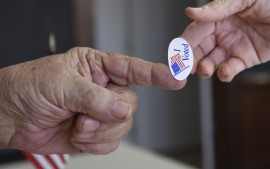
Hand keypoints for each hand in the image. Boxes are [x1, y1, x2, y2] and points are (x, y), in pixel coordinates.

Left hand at [0, 47, 185, 153]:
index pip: (132, 68)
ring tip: (77, 126)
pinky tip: (79, 135)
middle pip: (130, 102)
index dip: (156, 73)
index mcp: (96, 67)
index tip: (177, 77)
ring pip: (123, 124)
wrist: (11, 116)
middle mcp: (103, 88)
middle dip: (110, 114)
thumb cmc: (30, 87)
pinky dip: (96, 143)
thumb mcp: (62, 84)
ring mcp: (100, 111)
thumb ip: (96, 98)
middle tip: (86, 116)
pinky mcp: (95, 132)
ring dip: (100, 130)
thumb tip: (124, 110)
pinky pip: (112, 141)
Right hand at [182, 0, 269, 81]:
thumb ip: (217, 8)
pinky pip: (231, 69)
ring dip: (205, 68)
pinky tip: (226, 71)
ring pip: (211, 61)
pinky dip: (225, 73)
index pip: (194, 32)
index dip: (184, 44)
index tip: (176, 55)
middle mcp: (222, 32)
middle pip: (198, 50)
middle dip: (190, 61)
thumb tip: (190, 12)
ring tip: (206, 69)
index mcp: (218, 16)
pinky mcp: (246, 59)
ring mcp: (233, 46)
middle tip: (184, 70)